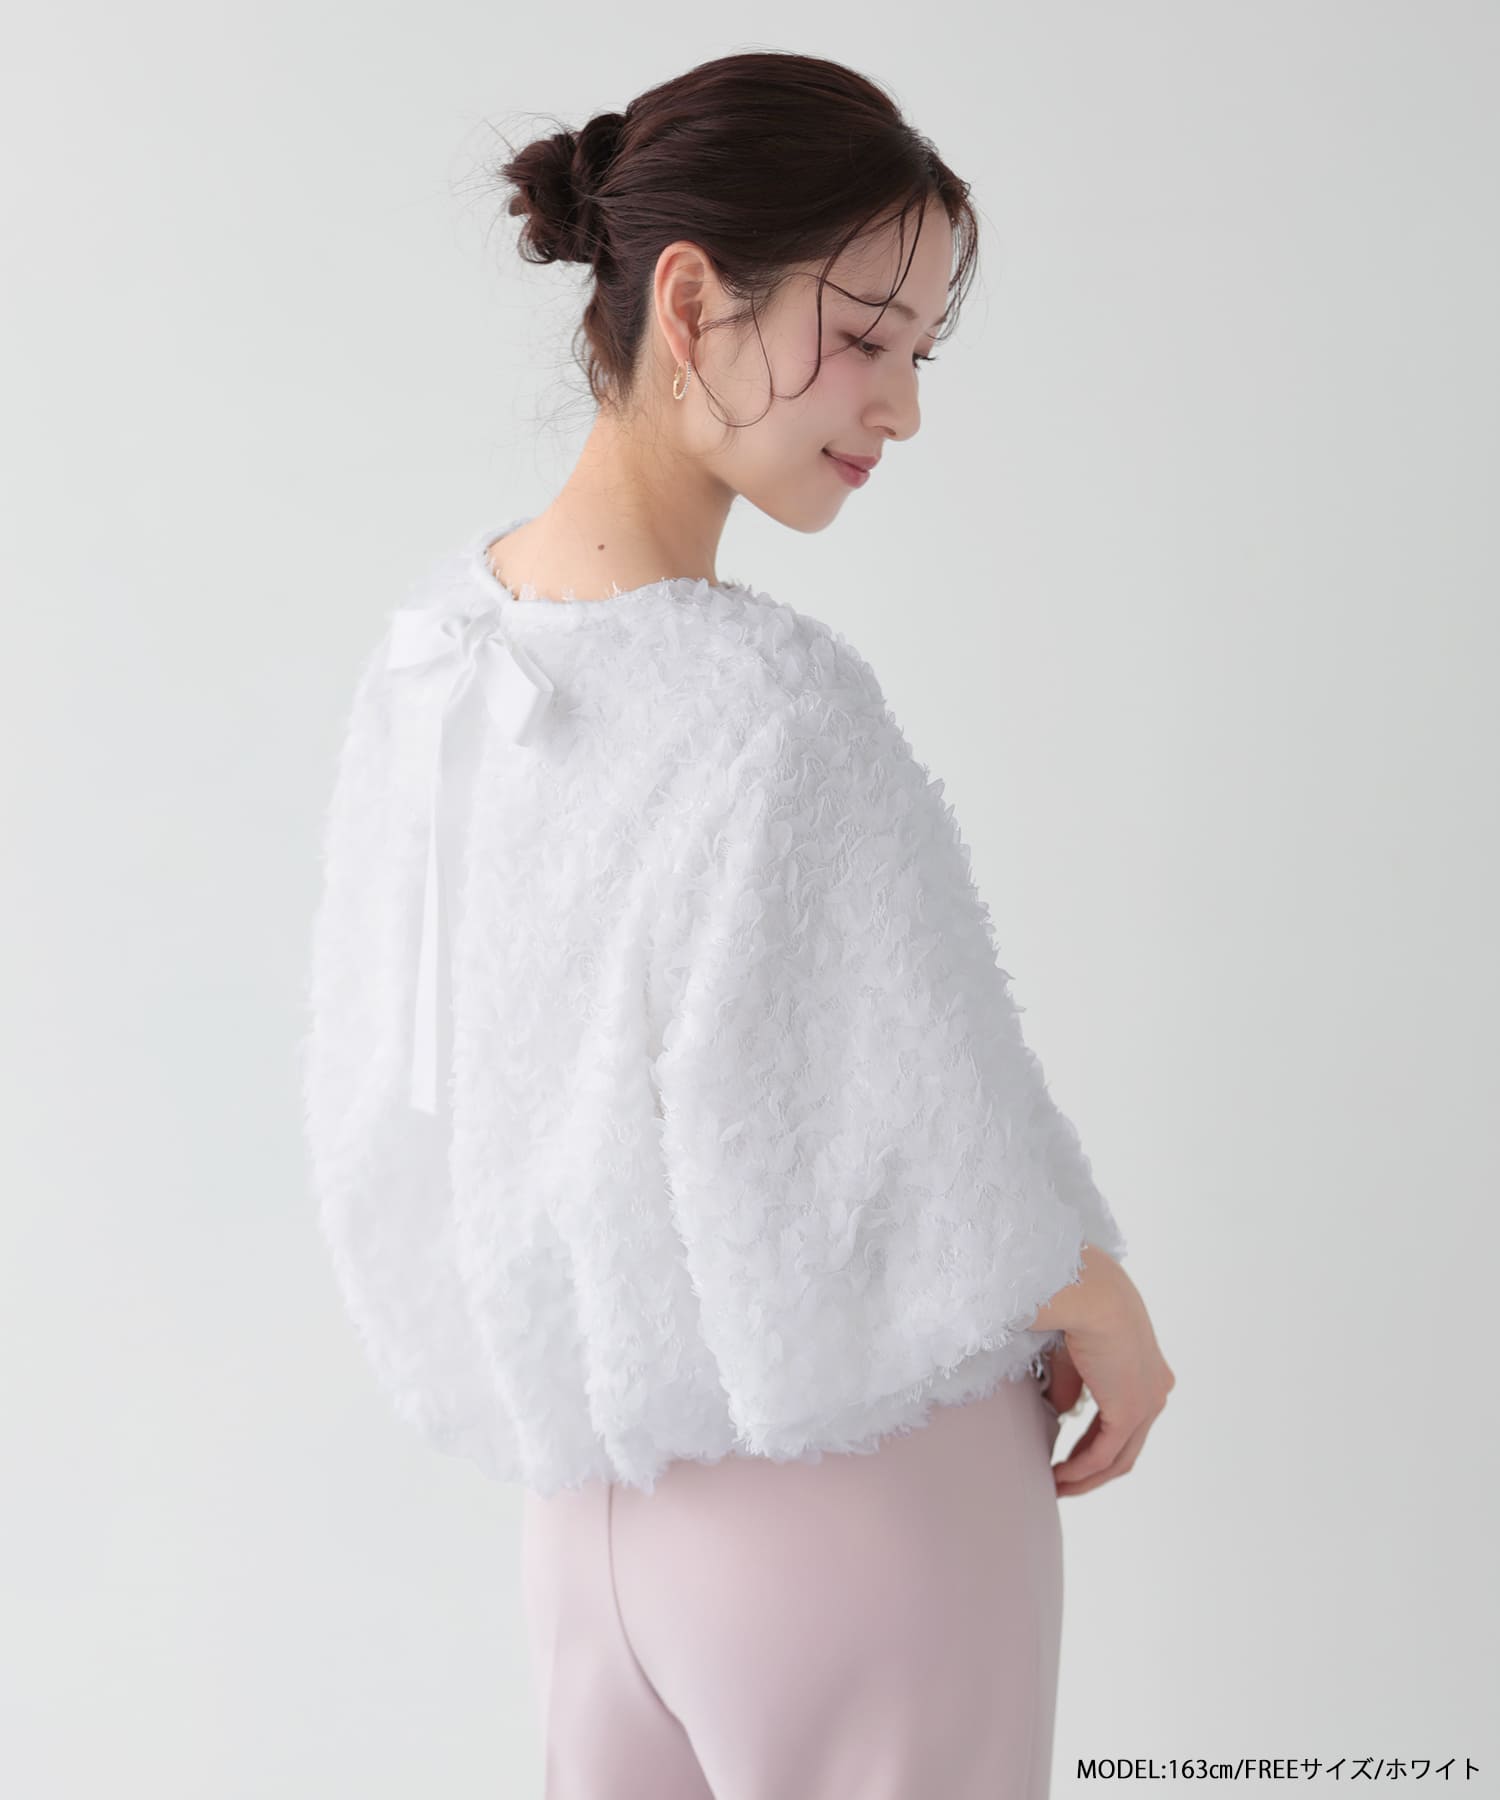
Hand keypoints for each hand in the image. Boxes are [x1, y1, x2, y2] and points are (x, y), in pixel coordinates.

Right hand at [1041, 1251, 1173, 1496]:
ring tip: (1057, 1487)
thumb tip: (1061, 1416)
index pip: (1125, 1420)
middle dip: (1091, 1468)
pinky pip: (1104, 1454)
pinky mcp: (1132, 1411)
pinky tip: (1058, 1475)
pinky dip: (1080, 1469)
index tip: (1067, 1455)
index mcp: (1148, 1370)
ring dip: (1086, 1477)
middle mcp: (1156, 1389)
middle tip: (1062, 1481)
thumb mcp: (1072, 1353)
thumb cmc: (1078, 1306)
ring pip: (1118, 1458)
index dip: (1095, 1442)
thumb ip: (1071, 1388)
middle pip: (1126, 1446)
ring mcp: (1148, 1402)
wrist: (1088, 1292)